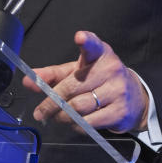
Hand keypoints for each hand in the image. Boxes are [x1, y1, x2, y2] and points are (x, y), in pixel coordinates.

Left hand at [23, 30, 149, 133]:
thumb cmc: (99, 81)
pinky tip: (75, 122)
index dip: (86, 40)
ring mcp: (117, 91)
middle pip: (72, 87)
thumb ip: (52, 75)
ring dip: (62, 116)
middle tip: (40, 112)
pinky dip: (76, 125)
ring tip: (56, 117)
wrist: (133, 98)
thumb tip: (28, 80)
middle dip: (51, 102)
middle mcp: (111, 69)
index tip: (80, 36)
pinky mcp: (120, 111)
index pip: (93, 45)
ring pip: (78, 107)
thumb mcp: (77, 72)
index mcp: (100, 54)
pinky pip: (89, 123)